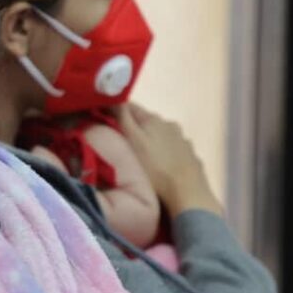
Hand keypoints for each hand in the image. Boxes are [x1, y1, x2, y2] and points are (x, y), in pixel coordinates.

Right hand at [116, 103, 222, 217]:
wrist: (188, 195)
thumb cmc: (155, 169)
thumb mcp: (132, 140)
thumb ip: (122, 117)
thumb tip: (114, 97)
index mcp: (154, 119)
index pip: (129, 106)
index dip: (114, 110)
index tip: (101, 118)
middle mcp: (170, 125)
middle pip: (145, 121)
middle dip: (132, 127)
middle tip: (118, 141)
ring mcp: (183, 141)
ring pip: (159, 135)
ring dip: (149, 141)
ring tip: (139, 157)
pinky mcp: (191, 157)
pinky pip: (171, 150)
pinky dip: (163, 153)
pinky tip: (159, 166)